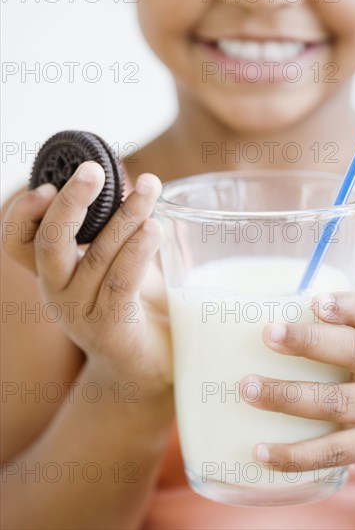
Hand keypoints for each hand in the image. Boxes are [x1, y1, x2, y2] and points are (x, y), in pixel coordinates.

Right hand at [2, 161, 171, 398]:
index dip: (24, 212)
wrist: (149, 366)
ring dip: (124, 217)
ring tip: (151, 189)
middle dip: (71, 202)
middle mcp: (57, 292)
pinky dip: (137, 251)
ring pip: (95, 256)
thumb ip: (114, 231)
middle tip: (94, 171)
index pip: (18, 241)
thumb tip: (137, 181)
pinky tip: (154, 227)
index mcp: (53, 272)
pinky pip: (120, 282)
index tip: (46, 184)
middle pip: (48, 243)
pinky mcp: (110, 330)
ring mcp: (80, 313)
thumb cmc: (135, 304)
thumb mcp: (117, 261)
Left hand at [240, 292, 354, 483]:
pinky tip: (261, 451)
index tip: (316, 302)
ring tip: (248, 389)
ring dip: (287, 397)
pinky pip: (332, 452)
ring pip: (336, 402)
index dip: (347, 307)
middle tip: (269, 334)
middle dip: (309, 342)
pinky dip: (294, 455)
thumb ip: (341, 332)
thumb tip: (271, 326)